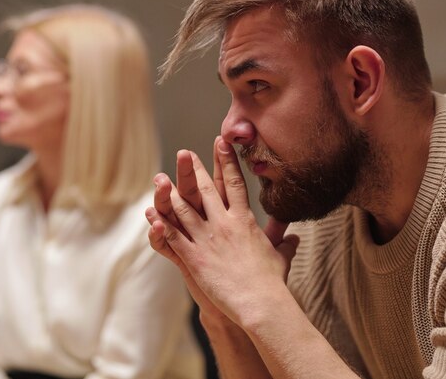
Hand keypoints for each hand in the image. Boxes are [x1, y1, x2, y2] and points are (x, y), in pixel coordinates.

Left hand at [147, 137, 298, 325]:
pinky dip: (160, 223)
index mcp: (244, 220)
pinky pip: (172, 236)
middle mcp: (224, 224)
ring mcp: (207, 239)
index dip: (226, 161)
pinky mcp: (194, 257)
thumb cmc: (271, 281)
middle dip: (194, 169)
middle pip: (205, 189)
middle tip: (185, 153)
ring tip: (161, 177)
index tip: (221, 143)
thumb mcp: (280, 257)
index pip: (233, 184)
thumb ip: (284, 243)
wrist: (260, 302)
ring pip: (184, 208)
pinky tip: (150, 212)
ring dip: (170, 192)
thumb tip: (294, 238)